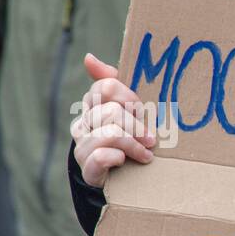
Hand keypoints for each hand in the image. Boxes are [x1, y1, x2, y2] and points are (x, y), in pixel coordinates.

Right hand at [71, 53, 156, 187]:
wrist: (124, 177)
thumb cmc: (132, 137)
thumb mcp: (130, 110)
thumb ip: (114, 82)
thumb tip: (88, 58)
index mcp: (92, 105)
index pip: (105, 88)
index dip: (128, 98)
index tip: (142, 110)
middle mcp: (83, 123)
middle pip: (111, 112)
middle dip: (136, 125)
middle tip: (152, 139)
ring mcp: (82, 146)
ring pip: (110, 134)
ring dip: (134, 145)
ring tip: (147, 154)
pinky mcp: (87, 169)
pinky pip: (101, 157)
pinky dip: (118, 158)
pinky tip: (124, 162)